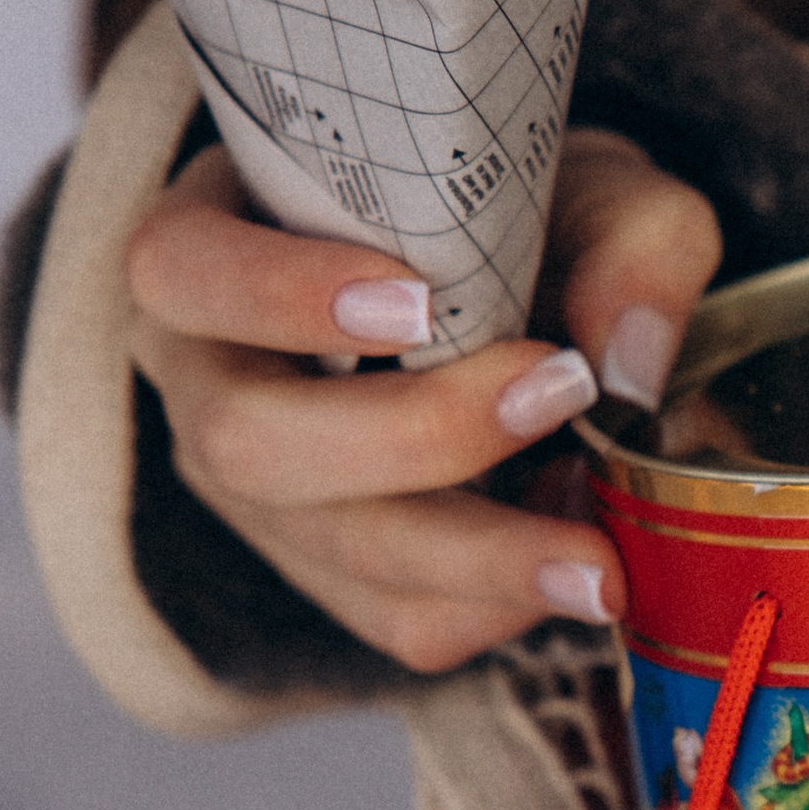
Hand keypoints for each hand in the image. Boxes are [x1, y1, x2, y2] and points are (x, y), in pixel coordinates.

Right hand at [124, 128, 719, 672]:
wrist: (540, 300)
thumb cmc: (523, 223)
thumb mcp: (590, 188)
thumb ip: (629, 241)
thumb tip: (628, 359)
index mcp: (216, 249)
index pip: (180, 270)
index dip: (276, 294)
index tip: (416, 299)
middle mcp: (210, 381)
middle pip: (247, 442)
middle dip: (413, 435)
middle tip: (557, 390)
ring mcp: (262, 493)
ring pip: (329, 549)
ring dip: (478, 551)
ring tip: (601, 539)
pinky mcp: (336, 576)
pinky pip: (401, 621)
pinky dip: (502, 599)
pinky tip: (575, 541)